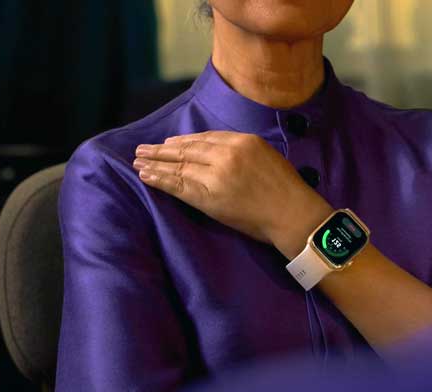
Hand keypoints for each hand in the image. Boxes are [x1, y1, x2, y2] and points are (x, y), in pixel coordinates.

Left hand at [133, 131, 332, 257]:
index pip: (205, 138)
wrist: (293, 213)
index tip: (169, 142)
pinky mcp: (209, 197)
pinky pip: (179, 185)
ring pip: (179, 166)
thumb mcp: (268, 156)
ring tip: (138, 162)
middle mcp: (226, 153)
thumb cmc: (287, 189)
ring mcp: (216, 175)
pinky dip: (160, 180)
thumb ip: (244, 151)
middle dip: (162, 149)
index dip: (183, 140)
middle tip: (143, 149)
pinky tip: (146, 176)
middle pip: (187, 149)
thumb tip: (221, 152)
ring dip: (155, 163)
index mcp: (242, 141)